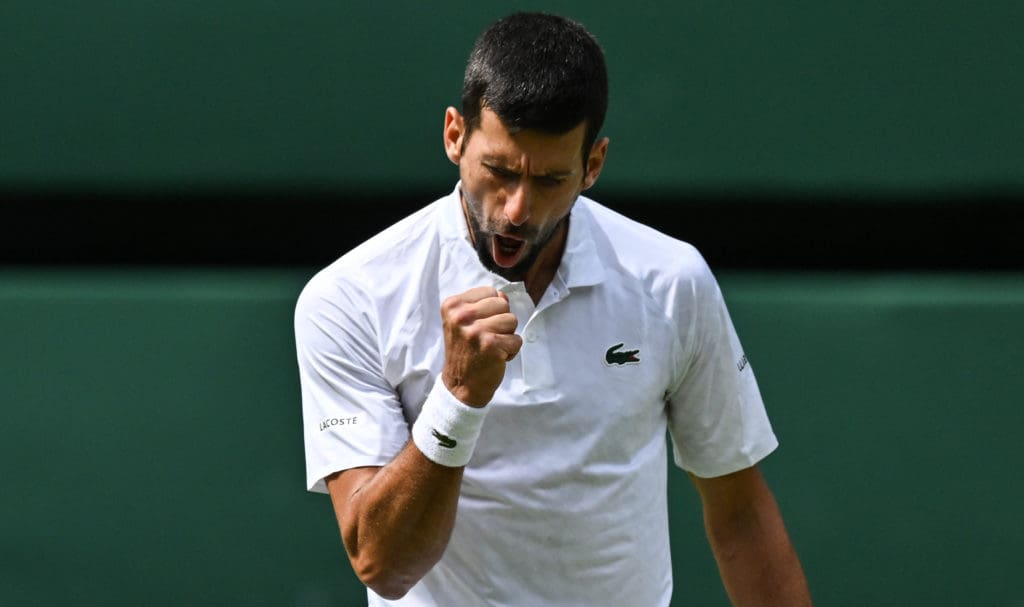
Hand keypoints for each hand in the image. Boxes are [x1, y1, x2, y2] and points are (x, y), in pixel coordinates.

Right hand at [440, 286, 521, 406]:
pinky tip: (495, 357)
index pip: (490, 291)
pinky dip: (511, 351)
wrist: (460, 385)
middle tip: (485, 338)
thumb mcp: (465, 322)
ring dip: (506, 336)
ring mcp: (476, 330)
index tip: (478, 326)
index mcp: (452, 305)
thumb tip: (504, 295)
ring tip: (490, 347)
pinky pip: (517, 339)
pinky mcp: (490, 345)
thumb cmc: (466, 351)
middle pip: (503, 303)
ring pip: (512, 320)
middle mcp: (461, 316)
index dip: (491, 310)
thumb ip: (483, 304)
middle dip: (501, 321)